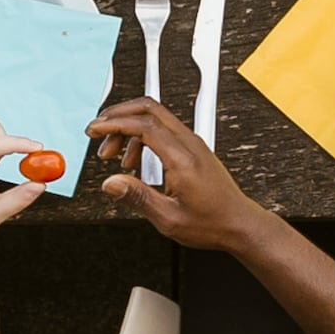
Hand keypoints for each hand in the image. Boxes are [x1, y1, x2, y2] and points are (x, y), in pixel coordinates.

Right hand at [85, 97, 257, 249]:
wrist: (239, 225)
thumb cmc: (212, 223)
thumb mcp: (168, 218)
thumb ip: (137, 197)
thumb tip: (111, 184)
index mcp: (183, 159)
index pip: (144, 125)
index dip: (114, 124)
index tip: (95, 130)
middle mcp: (189, 144)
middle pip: (149, 109)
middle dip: (117, 116)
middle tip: (97, 132)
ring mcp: (192, 144)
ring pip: (155, 118)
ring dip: (128, 130)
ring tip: (113, 155)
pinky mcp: (192, 149)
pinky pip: (163, 131)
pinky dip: (141, 138)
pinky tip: (133, 162)